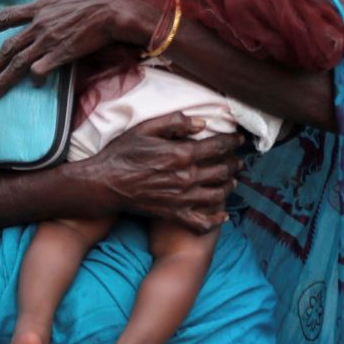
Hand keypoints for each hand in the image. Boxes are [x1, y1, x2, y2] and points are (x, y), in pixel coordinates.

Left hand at [0, 0, 152, 96]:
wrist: (111, 11)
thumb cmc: (95, 0)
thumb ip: (52, 4)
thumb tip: (47, 7)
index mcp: (39, 7)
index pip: (6, 16)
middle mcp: (38, 25)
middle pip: (7, 48)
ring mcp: (47, 41)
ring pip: (17, 64)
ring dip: (3, 80)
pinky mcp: (59, 54)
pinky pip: (40, 71)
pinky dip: (35, 79)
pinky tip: (35, 85)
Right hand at [83, 112, 243, 233]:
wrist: (103, 184)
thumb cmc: (122, 154)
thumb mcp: (145, 128)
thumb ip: (175, 122)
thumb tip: (202, 123)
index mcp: (182, 154)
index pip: (218, 147)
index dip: (233, 142)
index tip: (239, 140)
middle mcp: (186, 177)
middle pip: (222, 170)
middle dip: (234, 164)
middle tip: (238, 160)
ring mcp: (181, 198)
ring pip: (218, 194)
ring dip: (229, 186)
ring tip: (232, 180)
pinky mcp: (174, 214)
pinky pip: (201, 221)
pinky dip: (216, 219)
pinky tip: (223, 214)